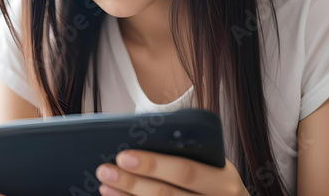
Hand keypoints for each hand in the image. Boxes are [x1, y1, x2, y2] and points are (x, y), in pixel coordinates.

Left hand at [96, 149, 249, 194]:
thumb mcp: (213, 165)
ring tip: (105, 186)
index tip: (123, 155)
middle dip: (131, 182)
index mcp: (223, 180)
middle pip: (166, 194)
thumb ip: (187, 153)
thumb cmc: (214, 179)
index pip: (185, 171)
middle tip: (105, 170)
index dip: (153, 164)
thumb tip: (140, 139)